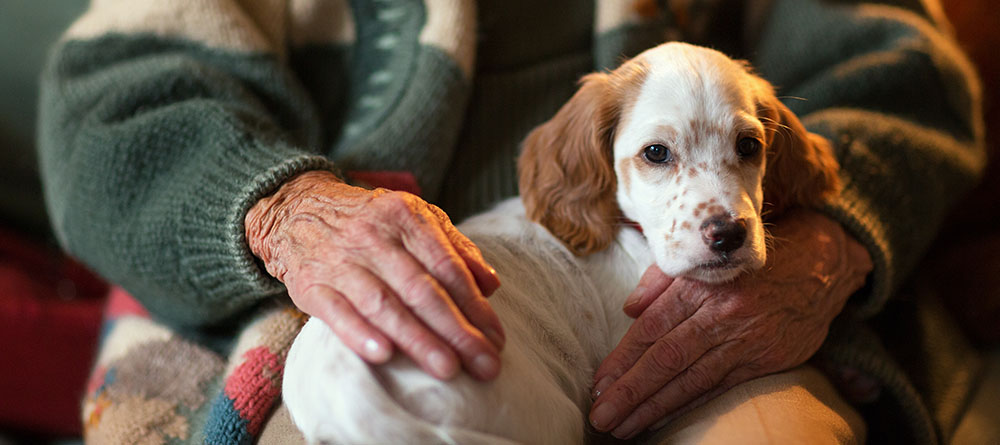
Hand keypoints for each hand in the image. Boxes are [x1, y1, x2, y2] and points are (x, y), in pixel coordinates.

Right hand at [245, 170, 504, 380]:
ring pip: (384, 304)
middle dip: (457, 331)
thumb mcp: (415, 219)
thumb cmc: (370, 222)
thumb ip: (455, 249)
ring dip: (418, 339)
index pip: (447, 268)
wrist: (297, 208)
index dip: (475, 306)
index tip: (497, 339)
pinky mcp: (311, 284)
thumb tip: (491, 285)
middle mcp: (374, 237)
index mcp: (406, 217)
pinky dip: (359, 334)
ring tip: (447, 369)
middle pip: (422, 290)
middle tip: (485, 364)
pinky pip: (336, 312)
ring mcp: (341, 261)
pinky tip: (384, 355)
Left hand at [588, 209, 872, 438]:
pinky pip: (721, 388)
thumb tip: (629, 309)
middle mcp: (723, 314)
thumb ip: (663, 279)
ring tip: (624, 426)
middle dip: (631, 391)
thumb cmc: (753, 256)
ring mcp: (747, 340)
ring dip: (654, 407)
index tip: (599, 382)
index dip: (623, 358)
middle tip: (602, 415)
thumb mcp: (706, 254)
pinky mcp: (767, 360)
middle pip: (667, 359)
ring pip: (692, 380)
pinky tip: (664, 419)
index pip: (652, 327)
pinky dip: (690, 406)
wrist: (824, 263)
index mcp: (702, 285)